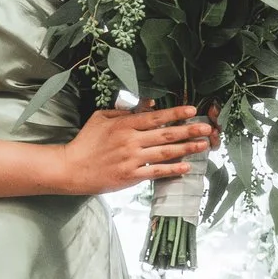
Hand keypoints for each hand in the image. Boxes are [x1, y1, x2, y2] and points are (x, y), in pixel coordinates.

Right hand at [58, 101, 215, 195]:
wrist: (70, 168)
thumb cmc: (86, 142)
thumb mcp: (101, 118)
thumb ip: (125, 110)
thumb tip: (149, 102)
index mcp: (124, 125)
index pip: (155, 117)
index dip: (175, 113)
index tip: (192, 109)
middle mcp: (130, 141)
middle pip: (166, 134)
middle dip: (189, 130)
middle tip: (207, 128)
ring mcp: (131, 159)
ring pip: (165, 152)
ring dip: (186, 148)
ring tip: (203, 145)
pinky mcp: (130, 176)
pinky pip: (156, 172)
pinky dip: (172, 170)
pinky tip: (186, 167)